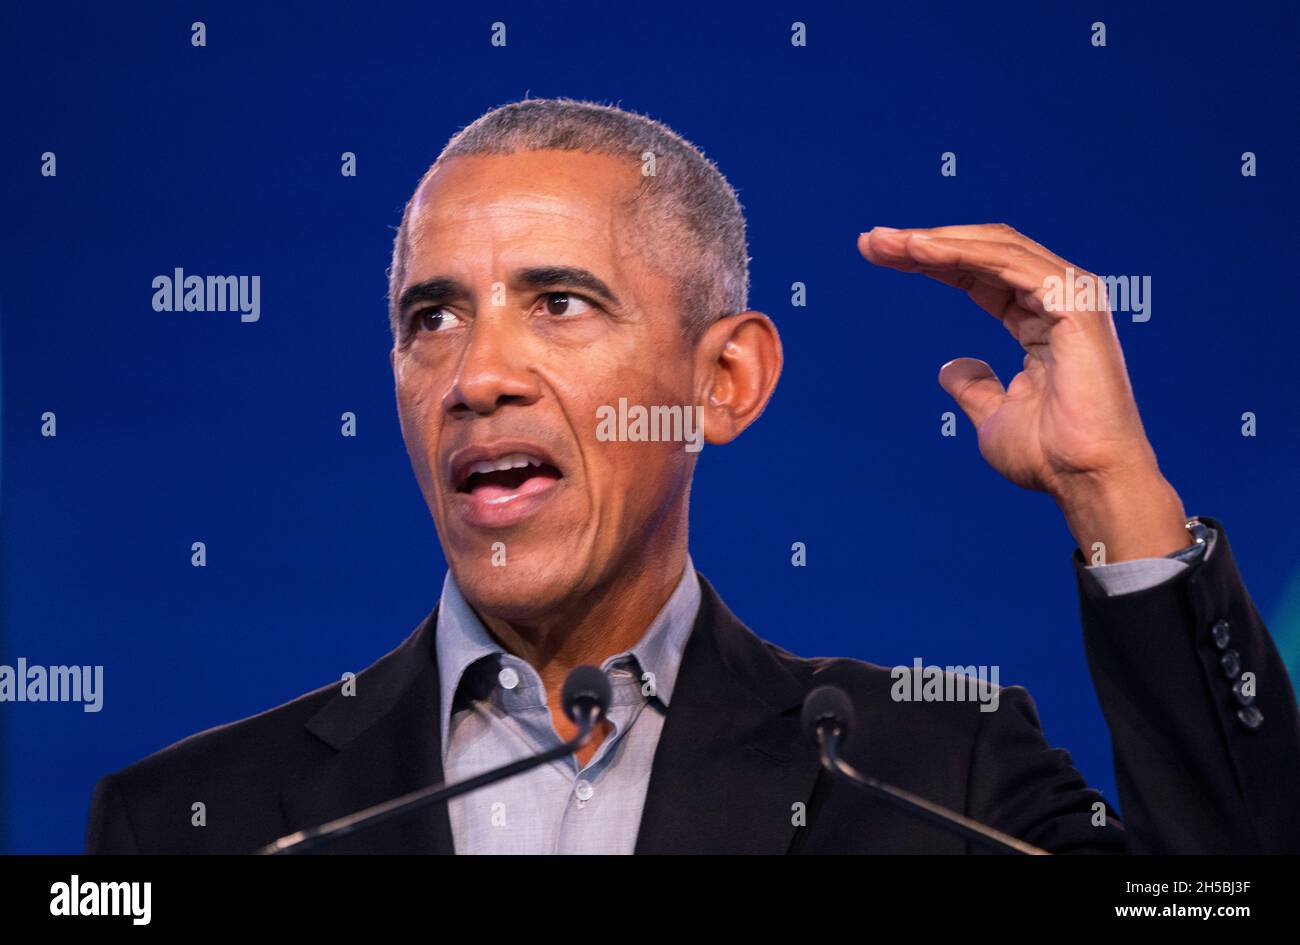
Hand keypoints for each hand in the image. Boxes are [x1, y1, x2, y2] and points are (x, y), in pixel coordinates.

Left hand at [857, 223, 1188, 561]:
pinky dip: (963, 252)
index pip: (980, 275)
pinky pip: (1010, 264)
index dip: (933, 262)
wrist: (1085, 479)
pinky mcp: (1075, 302)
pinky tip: (921, 250)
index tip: (881, 256)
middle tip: (871, 240)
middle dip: (926, 242)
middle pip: (984, 252)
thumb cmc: (1048, 456)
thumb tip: (950, 367)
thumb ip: (973, 387)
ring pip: (995, 248)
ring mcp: (1071, 296)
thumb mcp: (992, 414)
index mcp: (1041, 319)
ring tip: (888, 241)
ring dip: (937, 241)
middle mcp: (1058, 298)